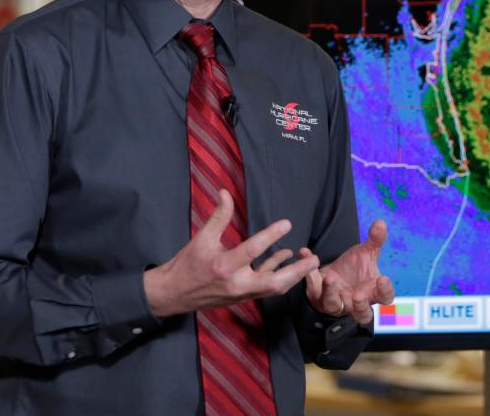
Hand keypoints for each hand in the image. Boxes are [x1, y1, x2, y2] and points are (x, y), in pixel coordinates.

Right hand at [144, 189, 318, 317]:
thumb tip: (225, 192)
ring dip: (293, 275)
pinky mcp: (243, 297)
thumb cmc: (187, 264)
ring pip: (274, 289)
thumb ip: (218, 216)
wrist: (174, 294)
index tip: (287, 223)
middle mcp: (237, 284)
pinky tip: (286, 258)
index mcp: (225, 266)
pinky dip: (278, 274)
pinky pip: (266, 288)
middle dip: (297, 271)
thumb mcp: (201, 238)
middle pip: (275, 282)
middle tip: (315, 258)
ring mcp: (242, 293)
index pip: (253, 250)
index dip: (271, 236)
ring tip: (309, 261)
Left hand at [304, 219, 394, 324]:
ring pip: (335, 307)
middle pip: (363, 315)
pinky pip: (314, 291)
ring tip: (330, 279)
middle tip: (357, 295)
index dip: (385, 291)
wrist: (334, 272)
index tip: (382, 279)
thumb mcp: (365, 253)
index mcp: (372, 292)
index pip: (385, 297)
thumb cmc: (355, 268)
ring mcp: (337, 303)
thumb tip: (380, 223)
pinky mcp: (318, 299)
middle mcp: (356, 302)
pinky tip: (307, 257)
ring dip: (332, 294)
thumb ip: (375, 240)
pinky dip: (310, 277)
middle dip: (360, 306)